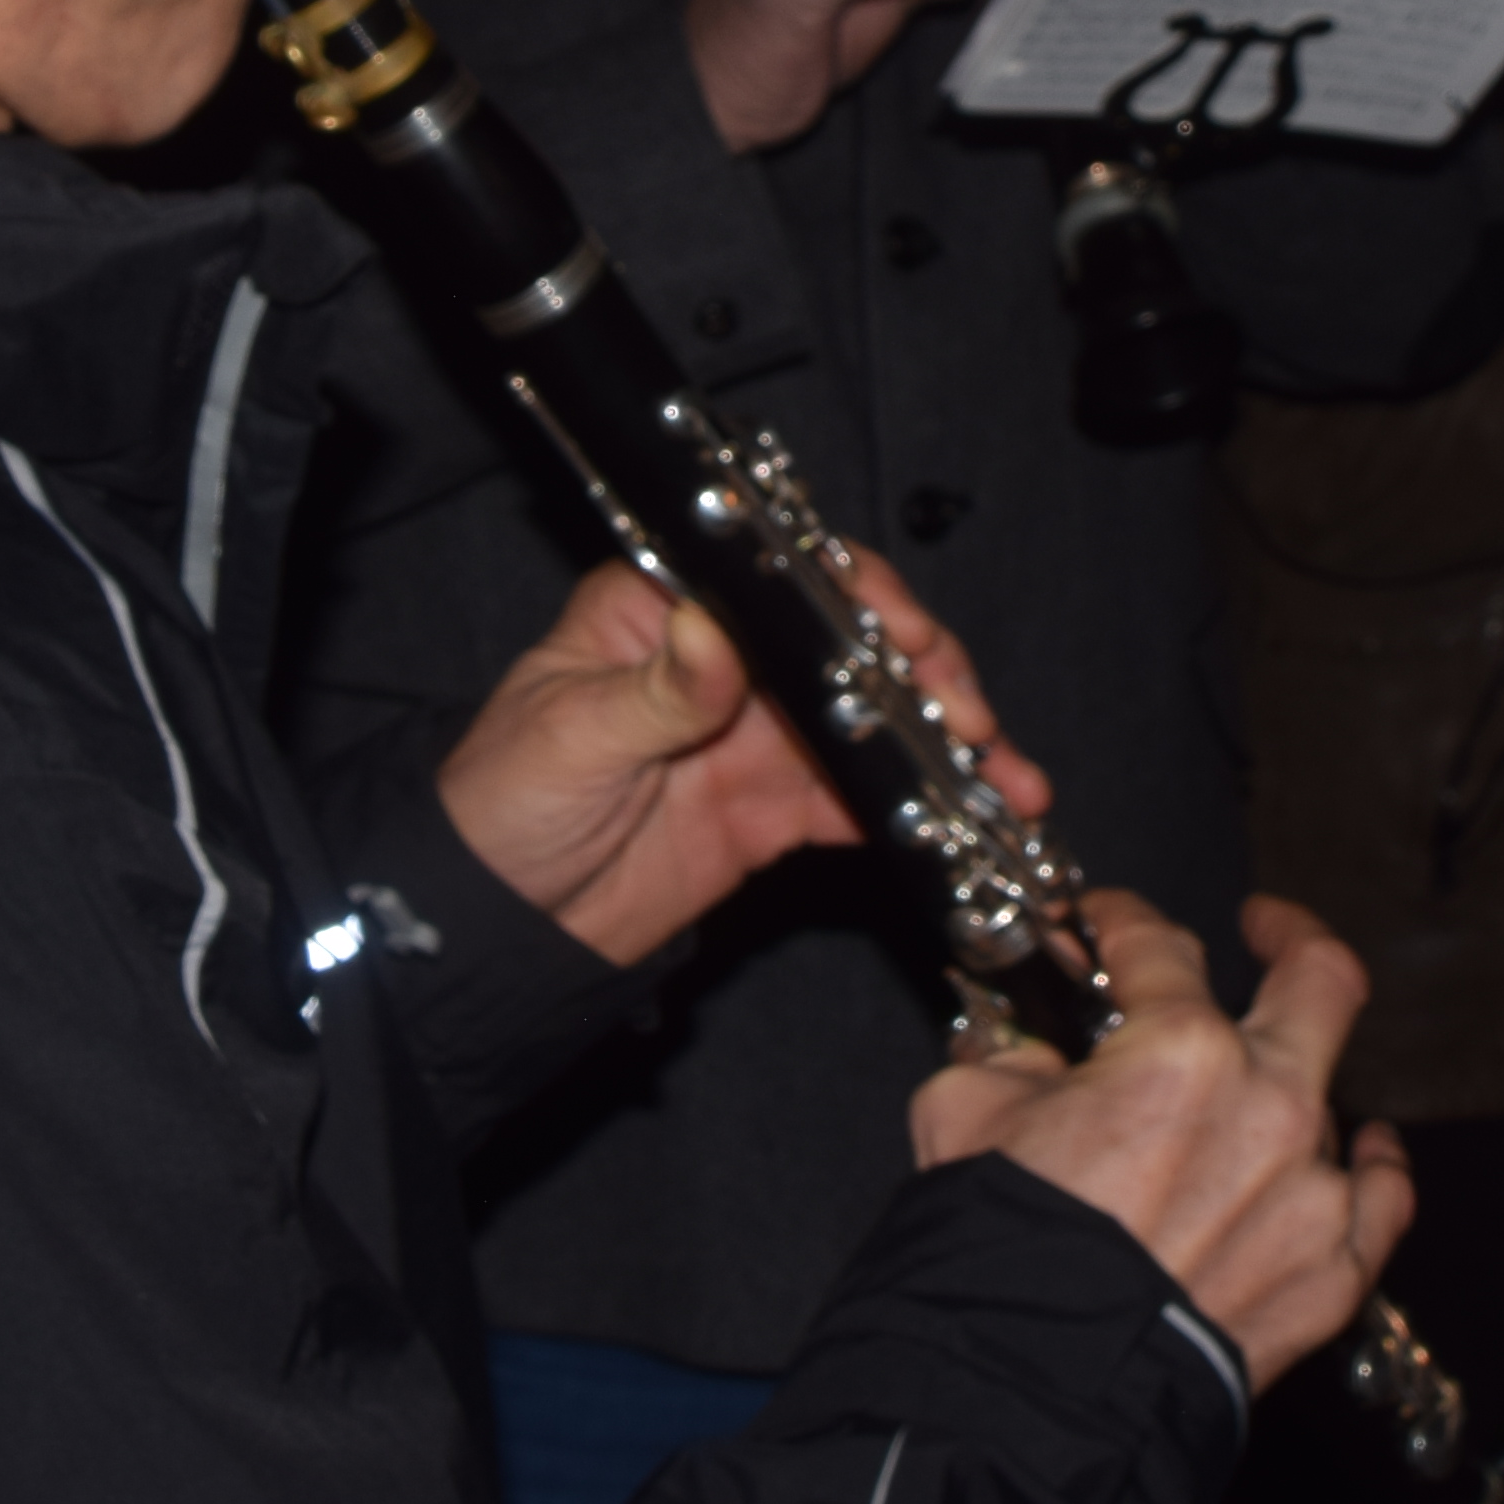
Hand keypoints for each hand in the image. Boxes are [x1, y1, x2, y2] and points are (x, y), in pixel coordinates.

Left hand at [440, 548, 1043, 974]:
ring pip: (876, 721)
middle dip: (927, 673)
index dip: (857, 597)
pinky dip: (919, 808)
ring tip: (1004, 778)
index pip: (782, 577)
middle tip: (969, 718)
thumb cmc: (500, 804)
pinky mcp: (777, 806)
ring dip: (945, 744)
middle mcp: (728, 660)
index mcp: (668, 609)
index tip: (906, 636)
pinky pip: (863, 799)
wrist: (499, 926)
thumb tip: (715, 633)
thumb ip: (652, 691)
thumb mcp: (569, 738)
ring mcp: (759, 733)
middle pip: (851, 644)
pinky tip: (969, 821)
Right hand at [912, 889, 1414, 1386]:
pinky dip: (1372, 1169)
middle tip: (1265, 929)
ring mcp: (1314, 1193)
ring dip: (1286, 1095)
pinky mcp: (1335, 1273)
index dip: (1125, 923)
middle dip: (1289, 937)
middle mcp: (1269, 1107)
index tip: (1111, 928)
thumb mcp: (964, 1116)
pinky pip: (1382, 1200)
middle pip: (1320, 982)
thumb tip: (1027, 1057)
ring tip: (1255, 1101)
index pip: (1160, 949)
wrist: (1032, 1397)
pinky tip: (1367, 1149)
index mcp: (1181, 1054)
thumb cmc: (1001, 1260)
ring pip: (1331, 1103)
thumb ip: (1010, 1061)